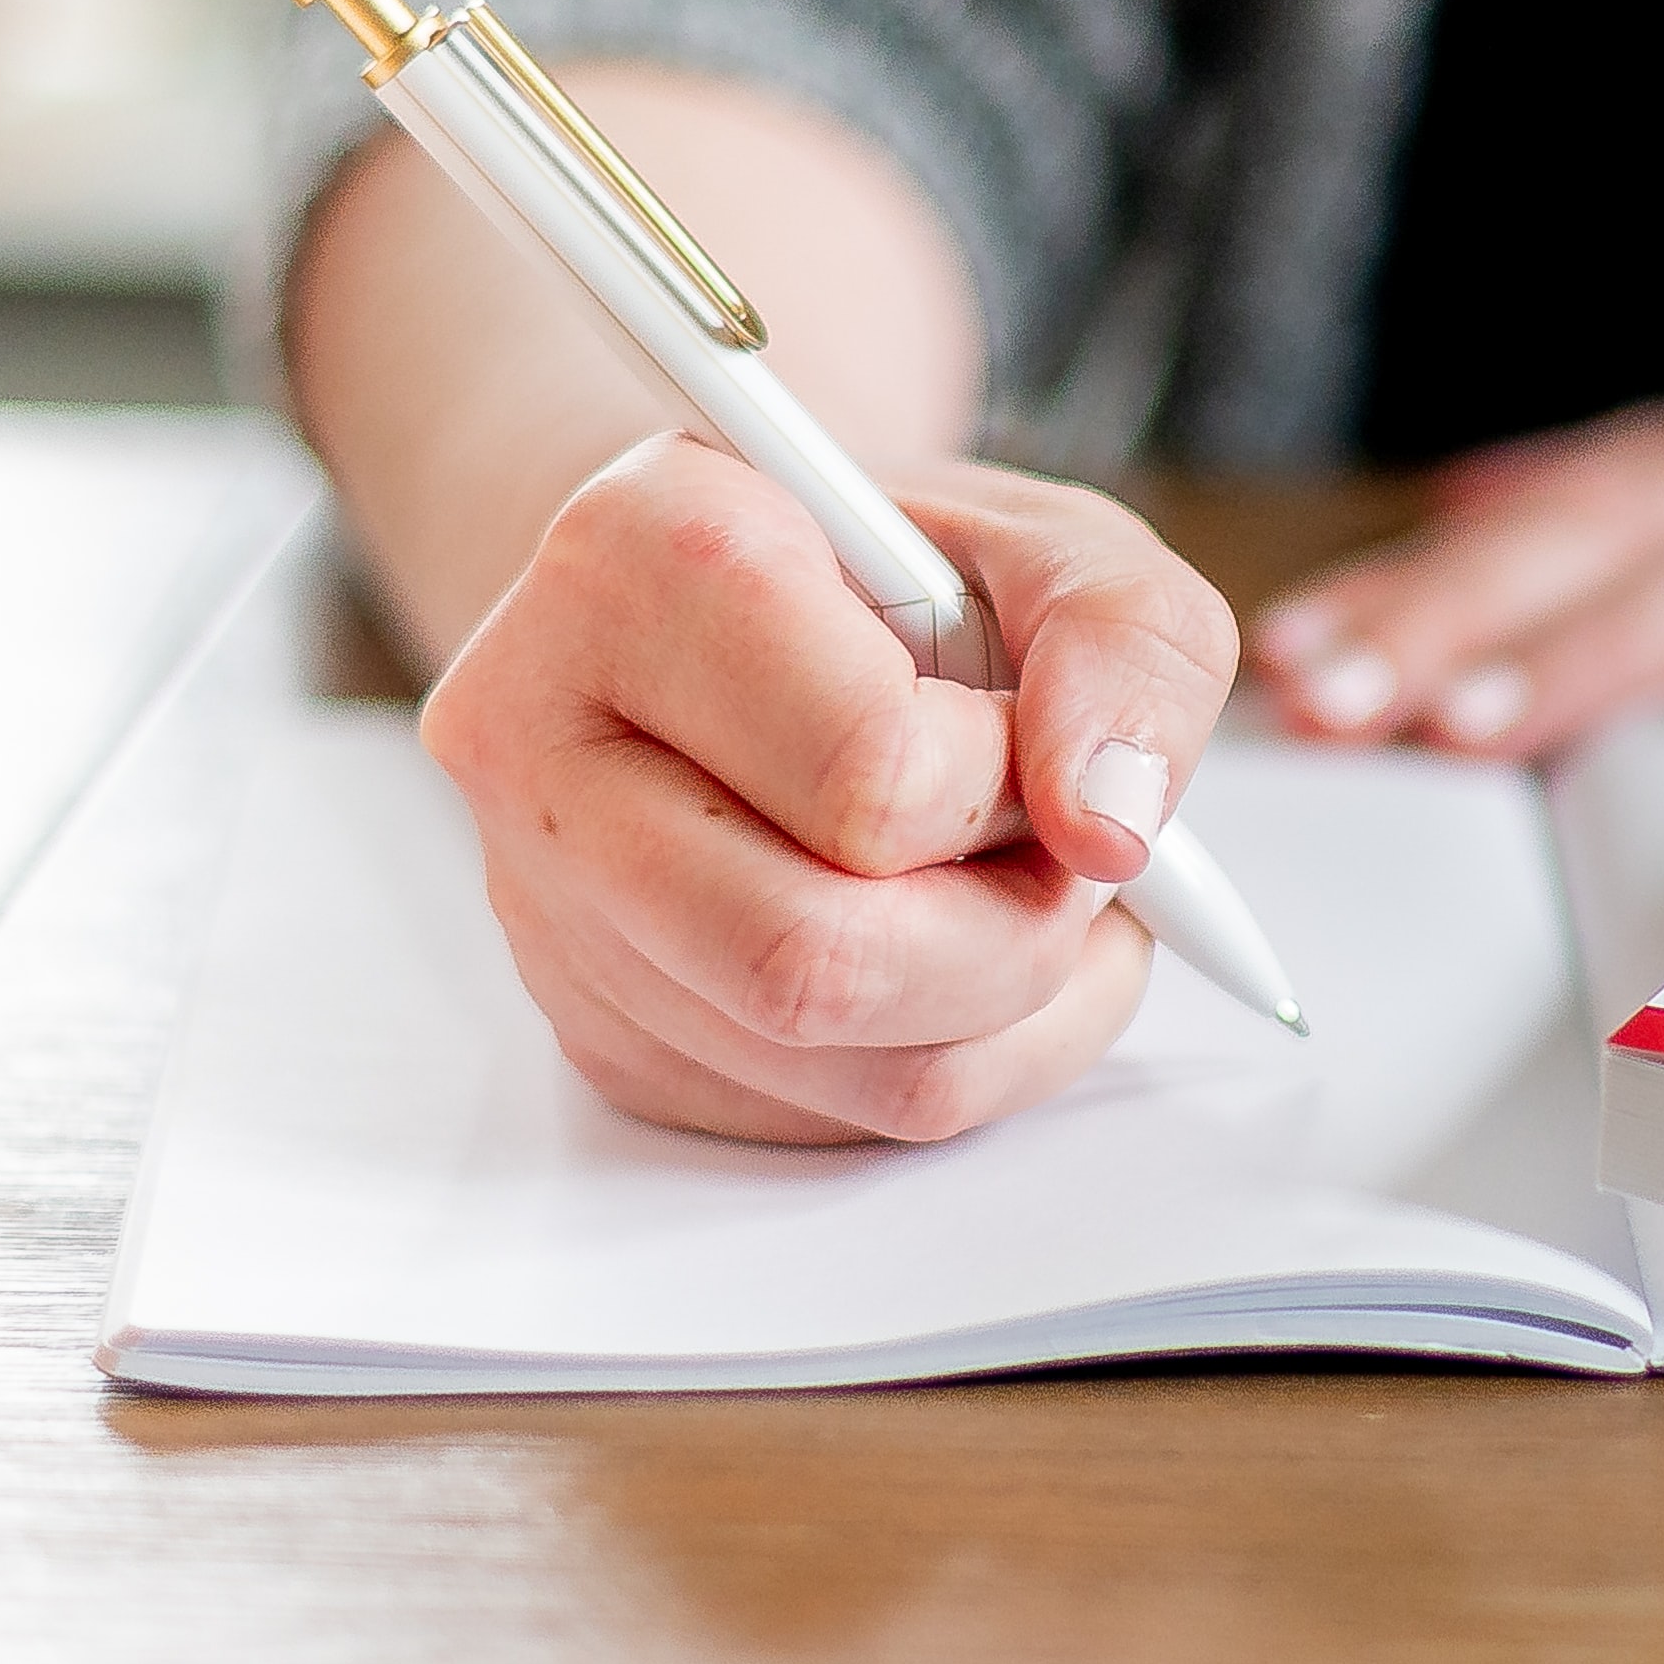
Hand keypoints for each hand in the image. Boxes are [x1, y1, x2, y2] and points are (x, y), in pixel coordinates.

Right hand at [419, 435, 1238, 1142]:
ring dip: (1008, 1011)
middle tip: (1067, 861)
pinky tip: (965, 956)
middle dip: (1013, 936)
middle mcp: (536, 737)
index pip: (864, 767)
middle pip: (813, 959)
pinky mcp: (600, 1031)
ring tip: (1038, 898)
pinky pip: (820, 1118)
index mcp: (629, 560)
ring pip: (827, 1064)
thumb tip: (1112, 824)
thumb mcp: (1052, 546)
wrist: (760, 622)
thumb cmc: (899, 574)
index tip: (1024, 731)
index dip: (1007, 778)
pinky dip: (959, 1059)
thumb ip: (1127, 639)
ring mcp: (548, 905)